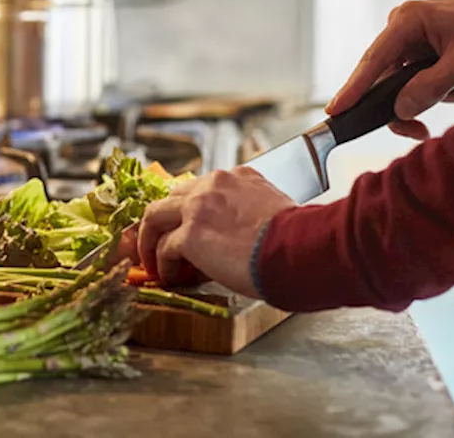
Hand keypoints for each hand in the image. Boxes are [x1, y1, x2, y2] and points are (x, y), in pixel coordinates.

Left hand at [136, 167, 294, 297]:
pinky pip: (164, 247)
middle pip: (173, 197)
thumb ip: (253, 213)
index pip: (203, 188)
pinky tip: (169, 276)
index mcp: (239, 177)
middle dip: (163, 220)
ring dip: (150, 240)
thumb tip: (246, 238)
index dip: (192, 211)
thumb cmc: (300, 239)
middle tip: (159, 241)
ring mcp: (199, 207)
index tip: (190, 228)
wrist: (302, 249)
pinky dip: (162, 263)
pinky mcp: (191, 234)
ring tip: (152, 261)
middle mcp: (215, 184)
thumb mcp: (276, 210)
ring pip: (155, 216)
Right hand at [327, 0, 453, 139]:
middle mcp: (403, 26)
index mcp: (407, 20)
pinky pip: (422, 81)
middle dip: (415, 101)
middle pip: (389, 80)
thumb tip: (399, 110)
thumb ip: (430, 88)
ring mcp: (413, 38)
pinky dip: (448, 87)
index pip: (373, 61)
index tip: (335, 110)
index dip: (353, 89)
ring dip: (443, 92)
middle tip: (421, 131)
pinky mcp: (424, 49)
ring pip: (409, 85)